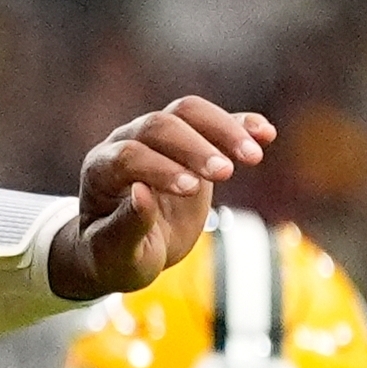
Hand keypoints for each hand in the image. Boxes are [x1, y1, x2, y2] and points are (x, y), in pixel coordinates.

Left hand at [46, 97, 274, 299]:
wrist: (128, 249)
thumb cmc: (116, 255)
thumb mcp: (117, 254)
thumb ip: (126, 227)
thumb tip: (140, 191)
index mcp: (101, 171)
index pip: (128, 156)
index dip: (159, 169)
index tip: (191, 190)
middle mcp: (125, 144)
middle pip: (159, 126)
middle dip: (194, 148)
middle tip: (224, 174)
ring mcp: (156, 138)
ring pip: (187, 112)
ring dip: (223, 129)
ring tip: (252, 156)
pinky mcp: (190, 142)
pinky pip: (213, 122)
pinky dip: (240, 124)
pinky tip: (265, 133)